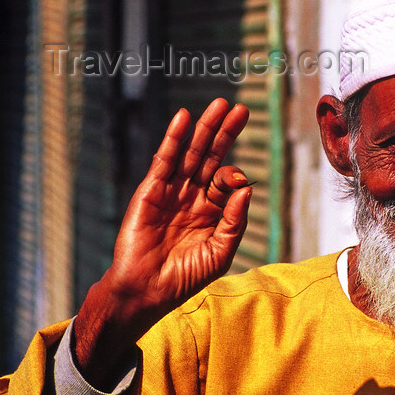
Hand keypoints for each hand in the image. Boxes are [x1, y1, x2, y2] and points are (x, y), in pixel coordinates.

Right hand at [74, 99, 251, 388]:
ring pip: (191, 154)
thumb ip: (235, 220)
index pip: (226, 181)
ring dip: (204, 129)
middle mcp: (192, 197)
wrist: (147, 290)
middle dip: (225, 134)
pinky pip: (164, 160)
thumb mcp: (220, 252)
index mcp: (211, 212)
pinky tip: (185, 118)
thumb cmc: (185, 277)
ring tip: (219, 104)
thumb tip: (248, 187)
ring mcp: (171, 192)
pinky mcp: (150, 191)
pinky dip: (174, 138)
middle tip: (241, 109)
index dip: (234, 175)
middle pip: (211, 158)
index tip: (236, 180)